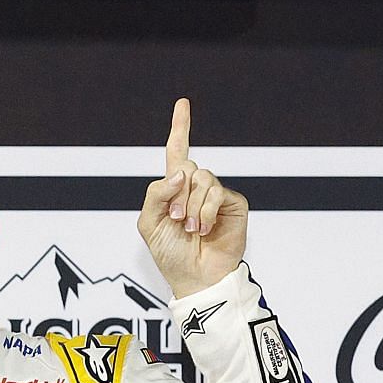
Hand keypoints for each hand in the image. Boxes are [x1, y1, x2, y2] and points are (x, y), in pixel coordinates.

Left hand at [137, 98, 247, 298]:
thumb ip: (156, 193)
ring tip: (191, 230)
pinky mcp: (234, 204)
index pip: (177, 152)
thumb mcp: (149, 223)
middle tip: (176, 221)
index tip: (183, 104)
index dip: (180, 128)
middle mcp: (197, 188)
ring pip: (202, 179)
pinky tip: (204, 229)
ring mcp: (216, 195)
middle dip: (176, 195)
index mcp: (175, 189)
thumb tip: (181, 173)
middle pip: (186, 167)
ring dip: (191, 207)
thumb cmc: (171, 254)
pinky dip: (206, 212)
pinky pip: (217, 193)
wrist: (195, 278)